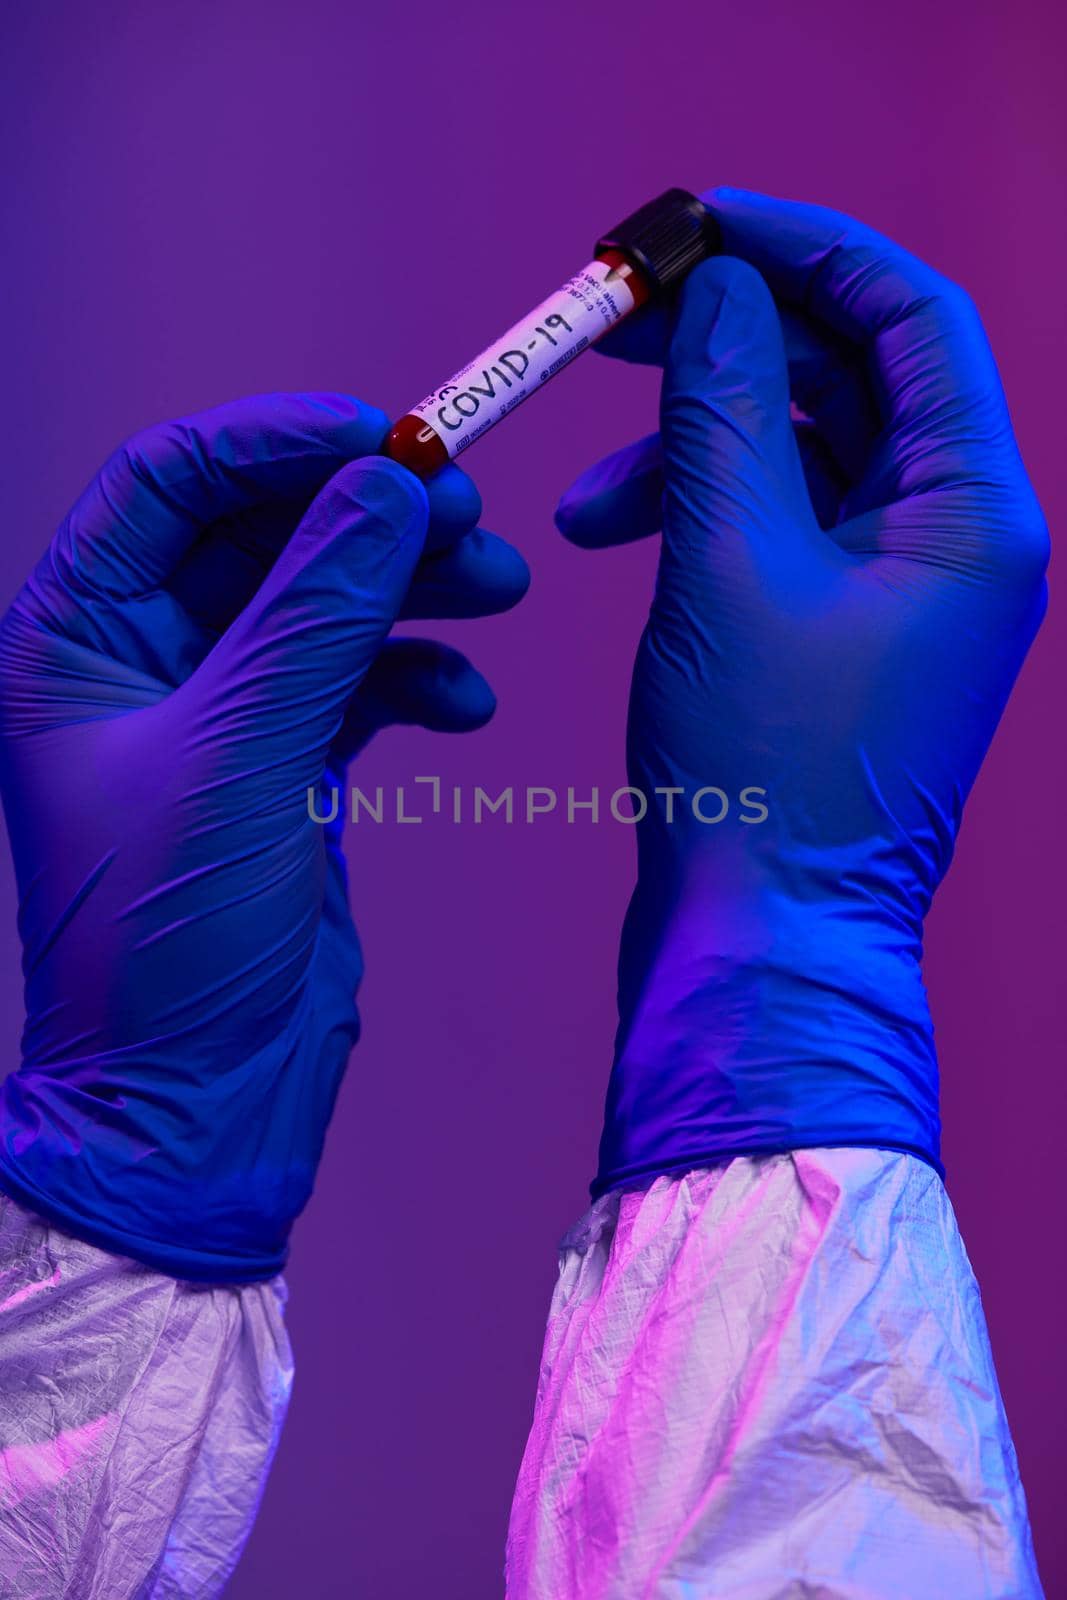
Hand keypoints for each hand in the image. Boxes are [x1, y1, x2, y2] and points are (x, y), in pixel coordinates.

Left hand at [0, 393, 527, 1277]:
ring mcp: (222, 713)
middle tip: (470, 516)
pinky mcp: (288, 766)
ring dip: (413, 589)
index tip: (387, 433)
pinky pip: (362, 681)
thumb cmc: (168, 944)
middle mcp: (142, 661)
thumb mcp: (239, 756)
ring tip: (498, 591)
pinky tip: (464, 705)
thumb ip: (316, 610)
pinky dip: (417, 677)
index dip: (275, 440)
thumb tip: (389, 483)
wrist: (196, 1104)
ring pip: (326, 601)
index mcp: (76, 638)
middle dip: (371, 516)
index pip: (168, 481)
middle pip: (265, 533)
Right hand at [556, 189, 1048, 1188]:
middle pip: (847, 377)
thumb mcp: (728, 564)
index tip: (692, 223)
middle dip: (725, 344)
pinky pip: (772, 526)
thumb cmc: (762, 775)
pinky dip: (693, 514)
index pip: (908, 314)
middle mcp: (956, 541)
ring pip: (796, 454)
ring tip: (581, 507)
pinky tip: (611, 539)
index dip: (802, 246)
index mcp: (973, 514)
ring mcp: (898, 590)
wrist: (760, 944)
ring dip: (685, 447)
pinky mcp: (838, 631)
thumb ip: (723, 407)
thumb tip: (716, 289)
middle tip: (609, 325)